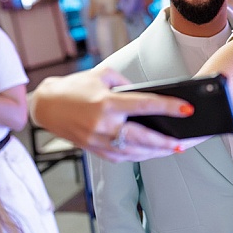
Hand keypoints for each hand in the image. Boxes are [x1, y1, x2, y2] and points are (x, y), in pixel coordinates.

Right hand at [29, 67, 205, 161]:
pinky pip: (121, 157)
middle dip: (166, 142)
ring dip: (155, 152)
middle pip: (142, 137)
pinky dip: (139, 155)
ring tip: (173, 148)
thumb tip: (149, 98)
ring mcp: (97, 140)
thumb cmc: (76, 87)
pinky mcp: (93, 149)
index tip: (187, 108)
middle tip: (184, 142)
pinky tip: (152, 152)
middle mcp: (102, 123)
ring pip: (133, 151)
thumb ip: (128, 84)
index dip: (168, 107)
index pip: (144, 105)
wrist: (46, 105)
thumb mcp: (103, 75)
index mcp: (107, 102)